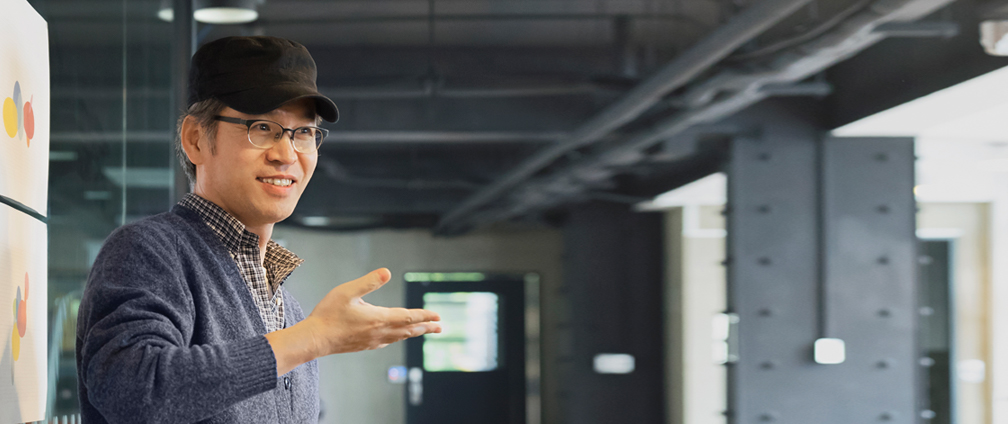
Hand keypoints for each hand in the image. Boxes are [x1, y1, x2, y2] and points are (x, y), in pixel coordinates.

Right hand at [303, 268, 441, 356]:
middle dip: (425, 327)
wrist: (314, 339)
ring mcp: (372, 341)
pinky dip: (398, 337)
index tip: (438, 316)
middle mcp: (379, 332)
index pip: (407, 317)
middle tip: (440, 327)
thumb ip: (368, 282)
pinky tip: (396, 336)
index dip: (424, 316)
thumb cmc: (328, 314)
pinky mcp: (365, 345)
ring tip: (424, 331)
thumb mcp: (347, 291)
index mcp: (378, 318)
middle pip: (408, 330)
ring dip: (414, 333)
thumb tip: (387, 272)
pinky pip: (388, 341)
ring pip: (399, 337)